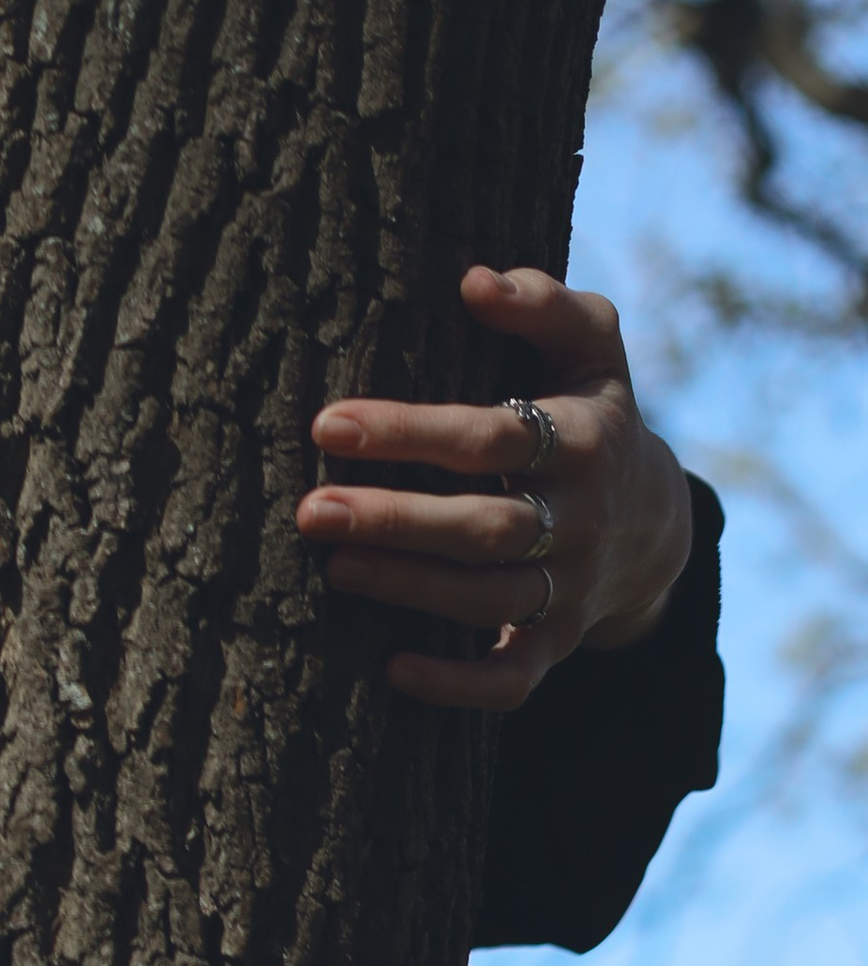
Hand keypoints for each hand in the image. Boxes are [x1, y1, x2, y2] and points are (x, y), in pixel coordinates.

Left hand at [296, 266, 694, 712]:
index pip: (492, 437)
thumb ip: (543, 303)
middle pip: (485, 526)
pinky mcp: (557, 641)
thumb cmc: (589, 411)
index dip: (411, 432)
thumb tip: (473, 279)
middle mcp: (581, 518)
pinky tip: (392, 671)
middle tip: (311, 511)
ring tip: (334, 567)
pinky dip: (458, 685)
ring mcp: (570, 586)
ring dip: (408, 587)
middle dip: (396, 520)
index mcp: (582, 439)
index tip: (329, 424)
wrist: (653, 519)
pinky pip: (513, 679)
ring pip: (488, 598)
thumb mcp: (589, 346)